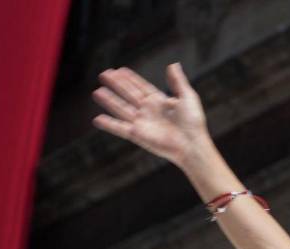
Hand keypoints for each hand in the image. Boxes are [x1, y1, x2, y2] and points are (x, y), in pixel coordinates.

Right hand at [92, 63, 209, 169]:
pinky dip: (109, 124)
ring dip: (109, 100)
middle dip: (116, 84)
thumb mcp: (187, 97)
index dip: (130, 79)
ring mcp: (142, 123)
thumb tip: (173, 64)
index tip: (119, 69)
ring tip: (97, 92)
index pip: (141, 87)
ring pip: (121, 108)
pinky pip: (120, 128)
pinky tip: (97, 119)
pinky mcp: (138, 135)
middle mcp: (148, 111)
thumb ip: (178, 81)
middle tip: (104, 74)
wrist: (191, 143)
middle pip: (128, 94)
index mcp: (159, 102)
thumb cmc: (193, 122)